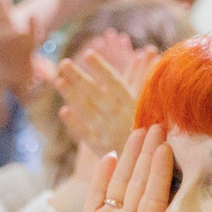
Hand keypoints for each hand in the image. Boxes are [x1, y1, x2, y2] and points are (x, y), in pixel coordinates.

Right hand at [44, 126, 177, 211]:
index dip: (161, 175)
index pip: (156, 202)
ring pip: (122, 184)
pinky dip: (101, 176)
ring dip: (130, 158)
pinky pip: (97, 195)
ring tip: (139, 130)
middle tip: (160, 125)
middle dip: (151, 155)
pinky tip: (110, 155)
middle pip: (142, 184)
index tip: (168, 149)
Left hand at [54, 38, 146, 155]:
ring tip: (59, 80)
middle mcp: (121, 118)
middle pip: (96, 95)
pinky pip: (86, 135)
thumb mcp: (151, 101)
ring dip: (72, 96)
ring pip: (88, 112)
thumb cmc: (152, 125)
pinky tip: (63, 111)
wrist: (151, 161)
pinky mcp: (102, 149)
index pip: (115, 83)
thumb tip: (147, 50)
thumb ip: (144, 76)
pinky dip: (75, 124)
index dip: (101, 68)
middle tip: (64, 63)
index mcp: (135, 105)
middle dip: (79, 78)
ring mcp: (110, 134)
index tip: (87, 54)